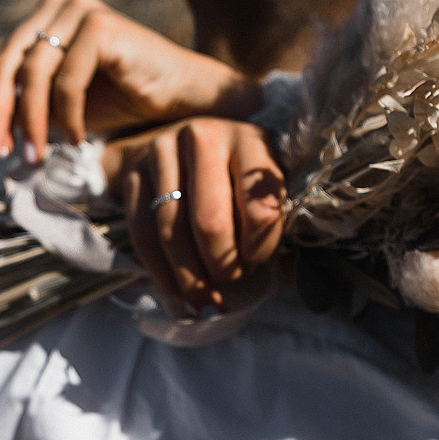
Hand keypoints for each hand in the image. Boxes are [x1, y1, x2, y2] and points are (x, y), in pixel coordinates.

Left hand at [0, 0, 259, 160]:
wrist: (183, 102)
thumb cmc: (123, 101)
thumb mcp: (55, 110)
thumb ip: (11, 109)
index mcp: (44, 17)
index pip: (2, 64)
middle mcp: (60, 5)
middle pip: (10, 64)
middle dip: (0, 115)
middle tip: (0, 156)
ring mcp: (81, 10)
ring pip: (36, 74)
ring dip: (35, 121)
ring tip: (41, 155)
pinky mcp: (102, 25)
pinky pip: (67, 78)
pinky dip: (67, 114)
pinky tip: (76, 137)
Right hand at [106, 118, 285, 315]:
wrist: (181, 149)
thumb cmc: (233, 181)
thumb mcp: (263, 192)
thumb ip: (284, 233)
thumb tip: (303, 276)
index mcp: (250, 142)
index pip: (258, 209)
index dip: (260, 249)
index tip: (258, 264)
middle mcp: (204, 138)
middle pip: (209, 222)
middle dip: (221, 266)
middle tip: (230, 284)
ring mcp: (163, 152)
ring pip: (172, 231)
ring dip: (190, 277)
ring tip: (205, 301)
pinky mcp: (134, 173)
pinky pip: (143, 235)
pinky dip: (161, 273)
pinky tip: (178, 293)